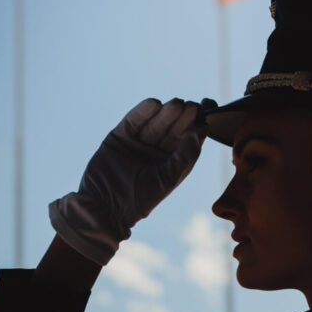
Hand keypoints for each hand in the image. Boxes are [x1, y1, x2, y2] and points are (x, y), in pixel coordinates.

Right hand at [48, 98, 207, 265]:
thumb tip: (199, 133)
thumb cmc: (140, 199)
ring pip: (155, 122)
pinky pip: (133, 120)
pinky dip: (143, 111)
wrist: (105, 207)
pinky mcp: (119, 136)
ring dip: (166, 112)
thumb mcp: (169, 179)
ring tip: (176, 104)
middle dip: (182, 117)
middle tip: (191, 106)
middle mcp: (156, 150)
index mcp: (171, 162)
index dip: (196, 127)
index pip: (187, 140)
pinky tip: (154, 104)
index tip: (206, 115)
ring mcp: (138, 142)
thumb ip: (186, 157)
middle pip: (172, 128)